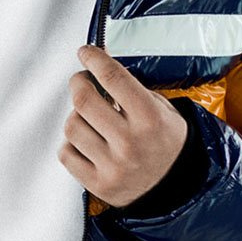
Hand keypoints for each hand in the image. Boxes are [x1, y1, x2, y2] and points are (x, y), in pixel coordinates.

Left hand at [58, 45, 187, 208]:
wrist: (176, 188)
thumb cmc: (166, 143)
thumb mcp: (162, 110)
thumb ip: (131, 88)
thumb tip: (98, 63)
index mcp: (150, 118)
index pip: (113, 77)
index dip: (94, 58)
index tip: (85, 52)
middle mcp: (130, 142)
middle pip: (84, 99)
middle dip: (78, 82)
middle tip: (81, 81)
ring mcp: (112, 165)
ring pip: (71, 125)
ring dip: (76, 115)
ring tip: (89, 118)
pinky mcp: (98, 184)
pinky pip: (66, 153)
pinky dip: (71, 143)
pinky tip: (86, 141)